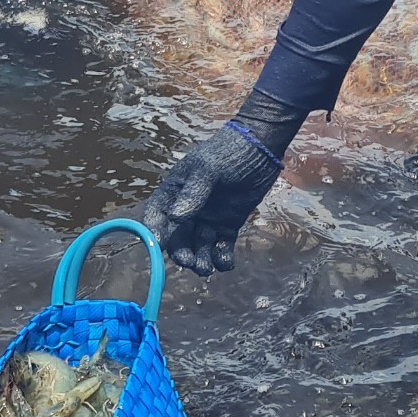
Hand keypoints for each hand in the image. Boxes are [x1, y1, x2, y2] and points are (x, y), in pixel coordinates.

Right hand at [142, 92, 301, 274]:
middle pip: (178, 236)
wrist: (262, 148)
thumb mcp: (208, 169)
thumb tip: (175, 217)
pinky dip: (222, 257)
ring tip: (207, 269)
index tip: (159, 246)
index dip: (155, 230)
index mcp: (176, 191)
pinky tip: (226, 264)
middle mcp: (189, 208)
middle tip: (190, 262)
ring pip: (199, 245)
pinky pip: (221, 246)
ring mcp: (209, 218)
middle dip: (181, 252)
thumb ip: (193, 193)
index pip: (158, 214)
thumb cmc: (230, 152)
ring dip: (200, 259)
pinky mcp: (228, 224)